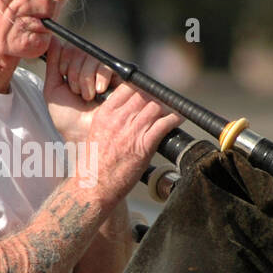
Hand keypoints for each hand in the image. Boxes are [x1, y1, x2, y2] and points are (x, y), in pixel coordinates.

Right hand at [43, 37, 181, 203]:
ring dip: (166, 107)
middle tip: (162, 101)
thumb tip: (130, 111)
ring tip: (172, 110)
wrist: (94, 185)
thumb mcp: (98, 133)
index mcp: (105, 114)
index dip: (141, 87)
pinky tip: (178, 119)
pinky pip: (164, 124)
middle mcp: (118, 119)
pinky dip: (174, 119)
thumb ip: (113, 119)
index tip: (148, 92)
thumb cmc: (95, 163)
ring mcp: (132, 131)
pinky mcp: (144, 145)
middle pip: (144, 94)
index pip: (128, 87)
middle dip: (155, 96)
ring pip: (156, 106)